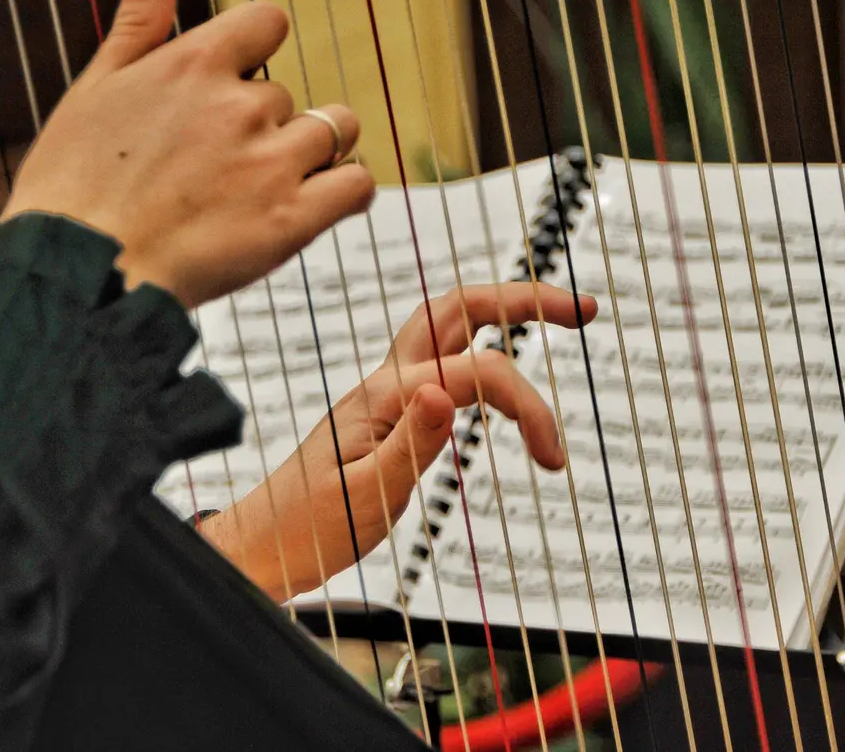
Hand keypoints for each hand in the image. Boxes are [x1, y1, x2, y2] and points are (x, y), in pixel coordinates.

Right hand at [0, 0, 373, 307]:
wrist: (81, 272)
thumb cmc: (76, 183)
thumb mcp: (97, 84)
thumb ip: (139, 21)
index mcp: (195, 63)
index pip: (268, 21)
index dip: (258, 49)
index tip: (238, 82)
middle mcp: (242, 105)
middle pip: (291, 97)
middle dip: (267, 125)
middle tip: (221, 168)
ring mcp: (272, 163)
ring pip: (335, 131)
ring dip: (316, 151)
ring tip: (272, 184)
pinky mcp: (292, 219)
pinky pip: (357, 186)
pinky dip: (349, 190)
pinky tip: (327, 202)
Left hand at [200, 283, 598, 599]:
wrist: (262, 545)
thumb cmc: (306, 530)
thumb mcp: (364, 496)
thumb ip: (409, 442)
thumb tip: (445, 391)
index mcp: (384, 398)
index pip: (476, 373)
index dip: (526, 404)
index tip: (553, 457)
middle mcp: (387, 382)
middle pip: (460, 308)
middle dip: (524, 299)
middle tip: (582, 312)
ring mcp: (387, 392)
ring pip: (450, 325)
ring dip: (504, 312)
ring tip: (557, 318)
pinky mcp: (390, 411)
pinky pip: (443, 360)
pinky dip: (483, 352)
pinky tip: (502, 373)